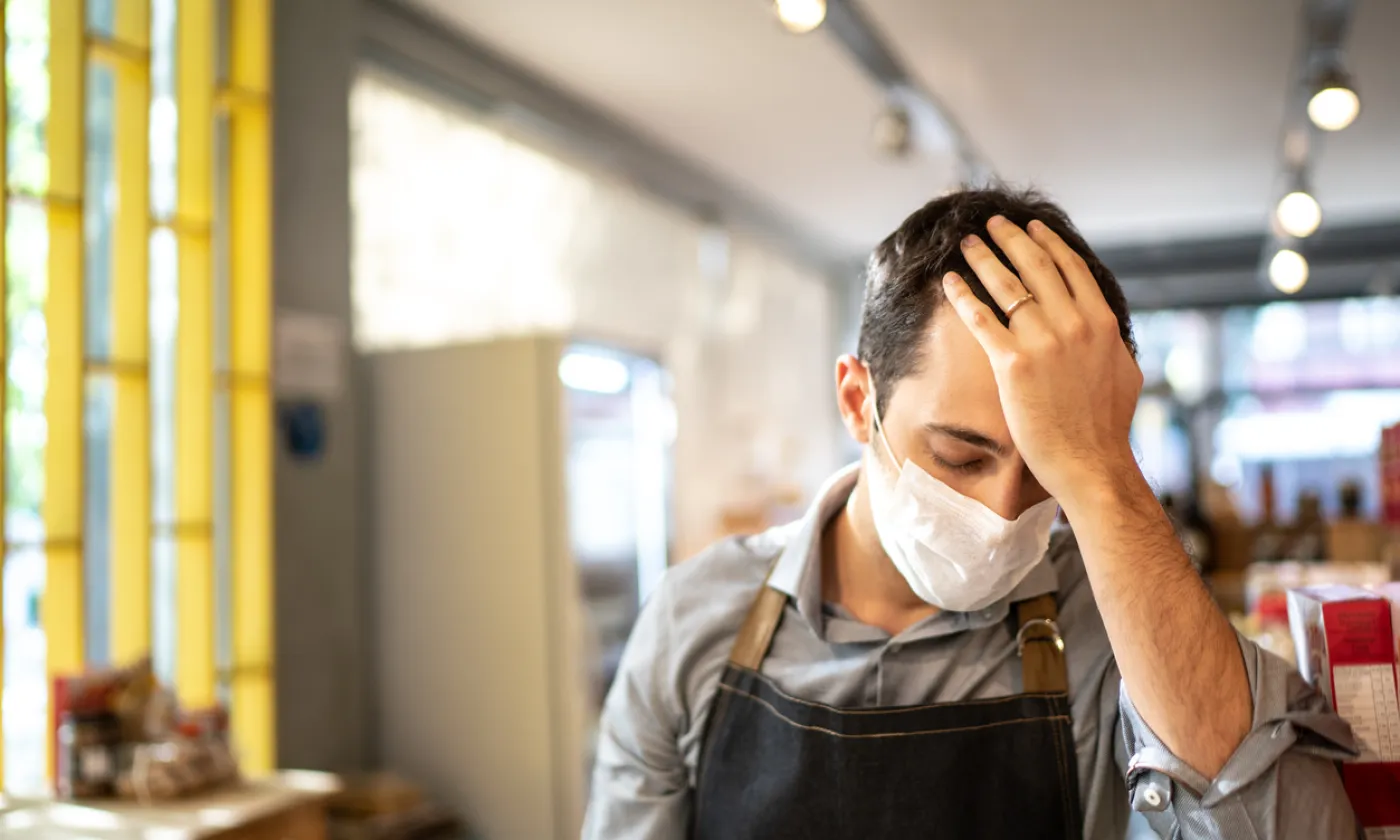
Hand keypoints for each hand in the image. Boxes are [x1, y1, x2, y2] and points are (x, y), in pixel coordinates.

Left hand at [942, 216, 1143, 506]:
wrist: (1089, 462)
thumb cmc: (1107, 425)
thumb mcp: (1124, 371)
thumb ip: (1112, 340)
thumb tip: (1105, 322)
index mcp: (1102, 321)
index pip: (1071, 267)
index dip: (1047, 242)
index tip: (1030, 227)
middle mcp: (1074, 323)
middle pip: (1035, 267)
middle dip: (1010, 240)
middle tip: (992, 224)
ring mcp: (1043, 341)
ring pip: (1006, 286)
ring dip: (983, 259)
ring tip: (967, 244)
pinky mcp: (1013, 363)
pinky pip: (981, 319)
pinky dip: (963, 295)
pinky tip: (949, 282)